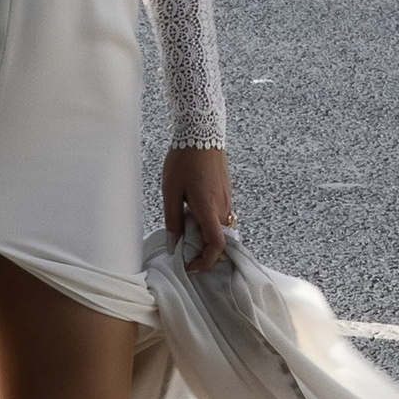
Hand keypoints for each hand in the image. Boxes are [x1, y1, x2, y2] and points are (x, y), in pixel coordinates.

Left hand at [163, 144, 234, 270]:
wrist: (202, 133)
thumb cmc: (183, 160)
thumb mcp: (171, 191)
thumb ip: (173, 220)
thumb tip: (174, 244)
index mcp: (208, 209)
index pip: (216, 245)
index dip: (206, 262)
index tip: (191, 266)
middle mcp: (222, 207)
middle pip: (220, 240)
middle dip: (204, 251)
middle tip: (184, 248)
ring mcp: (227, 199)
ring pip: (221, 228)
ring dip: (207, 236)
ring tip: (186, 228)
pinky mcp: (227, 192)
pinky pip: (222, 215)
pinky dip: (210, 223)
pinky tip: (193, 212)